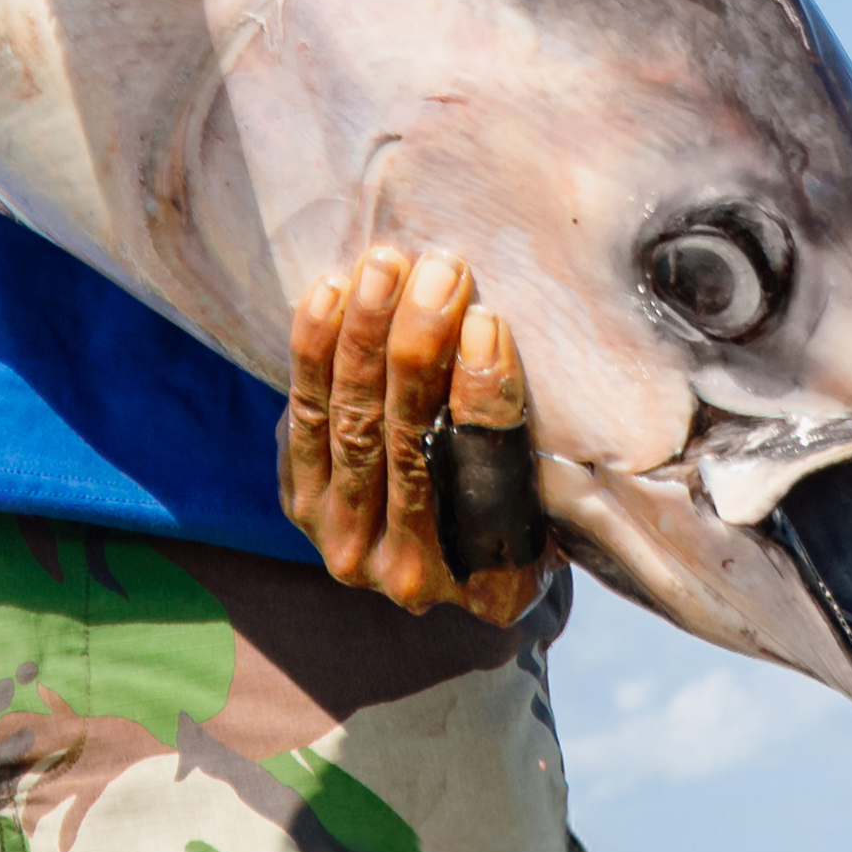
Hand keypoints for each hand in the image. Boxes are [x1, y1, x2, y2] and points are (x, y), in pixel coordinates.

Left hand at [280, 244, 546, 626]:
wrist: (445, 537)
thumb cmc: (521, 490)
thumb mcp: (550, 484)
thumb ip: (542, 440)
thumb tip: (540, 343)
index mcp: (498, 584)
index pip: (488, 483)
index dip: (483, 402)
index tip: (487, 324)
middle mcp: (416, 577)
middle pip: (410, 445)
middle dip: (421, 348)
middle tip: (440, 274)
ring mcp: (349, 546)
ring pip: (354, 425)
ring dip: (367, 336)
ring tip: (387, 267)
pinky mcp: (301, 507)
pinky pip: (304, 420)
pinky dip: (314, 352)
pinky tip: (332, 292)